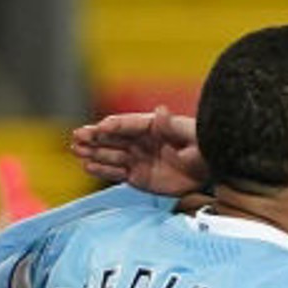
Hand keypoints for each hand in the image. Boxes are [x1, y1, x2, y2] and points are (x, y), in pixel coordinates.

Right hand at [69, 104, 206, 196]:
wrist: (210, 171)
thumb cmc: (204, 148)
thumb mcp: (192, 135)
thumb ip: (173, 126)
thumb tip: (160, 111)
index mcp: (153, 126)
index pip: (129, 123)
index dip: (115, 125)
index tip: (101, 126)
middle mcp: (141, 141)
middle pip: (113, 137)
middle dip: (95, 136)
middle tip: (78, 135)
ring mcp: (137, 158)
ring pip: (111, 154)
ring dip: (94, 151)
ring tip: (77, 150)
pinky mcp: (137, 177)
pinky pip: (116, 173)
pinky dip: (102, 169)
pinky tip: (88, 165)